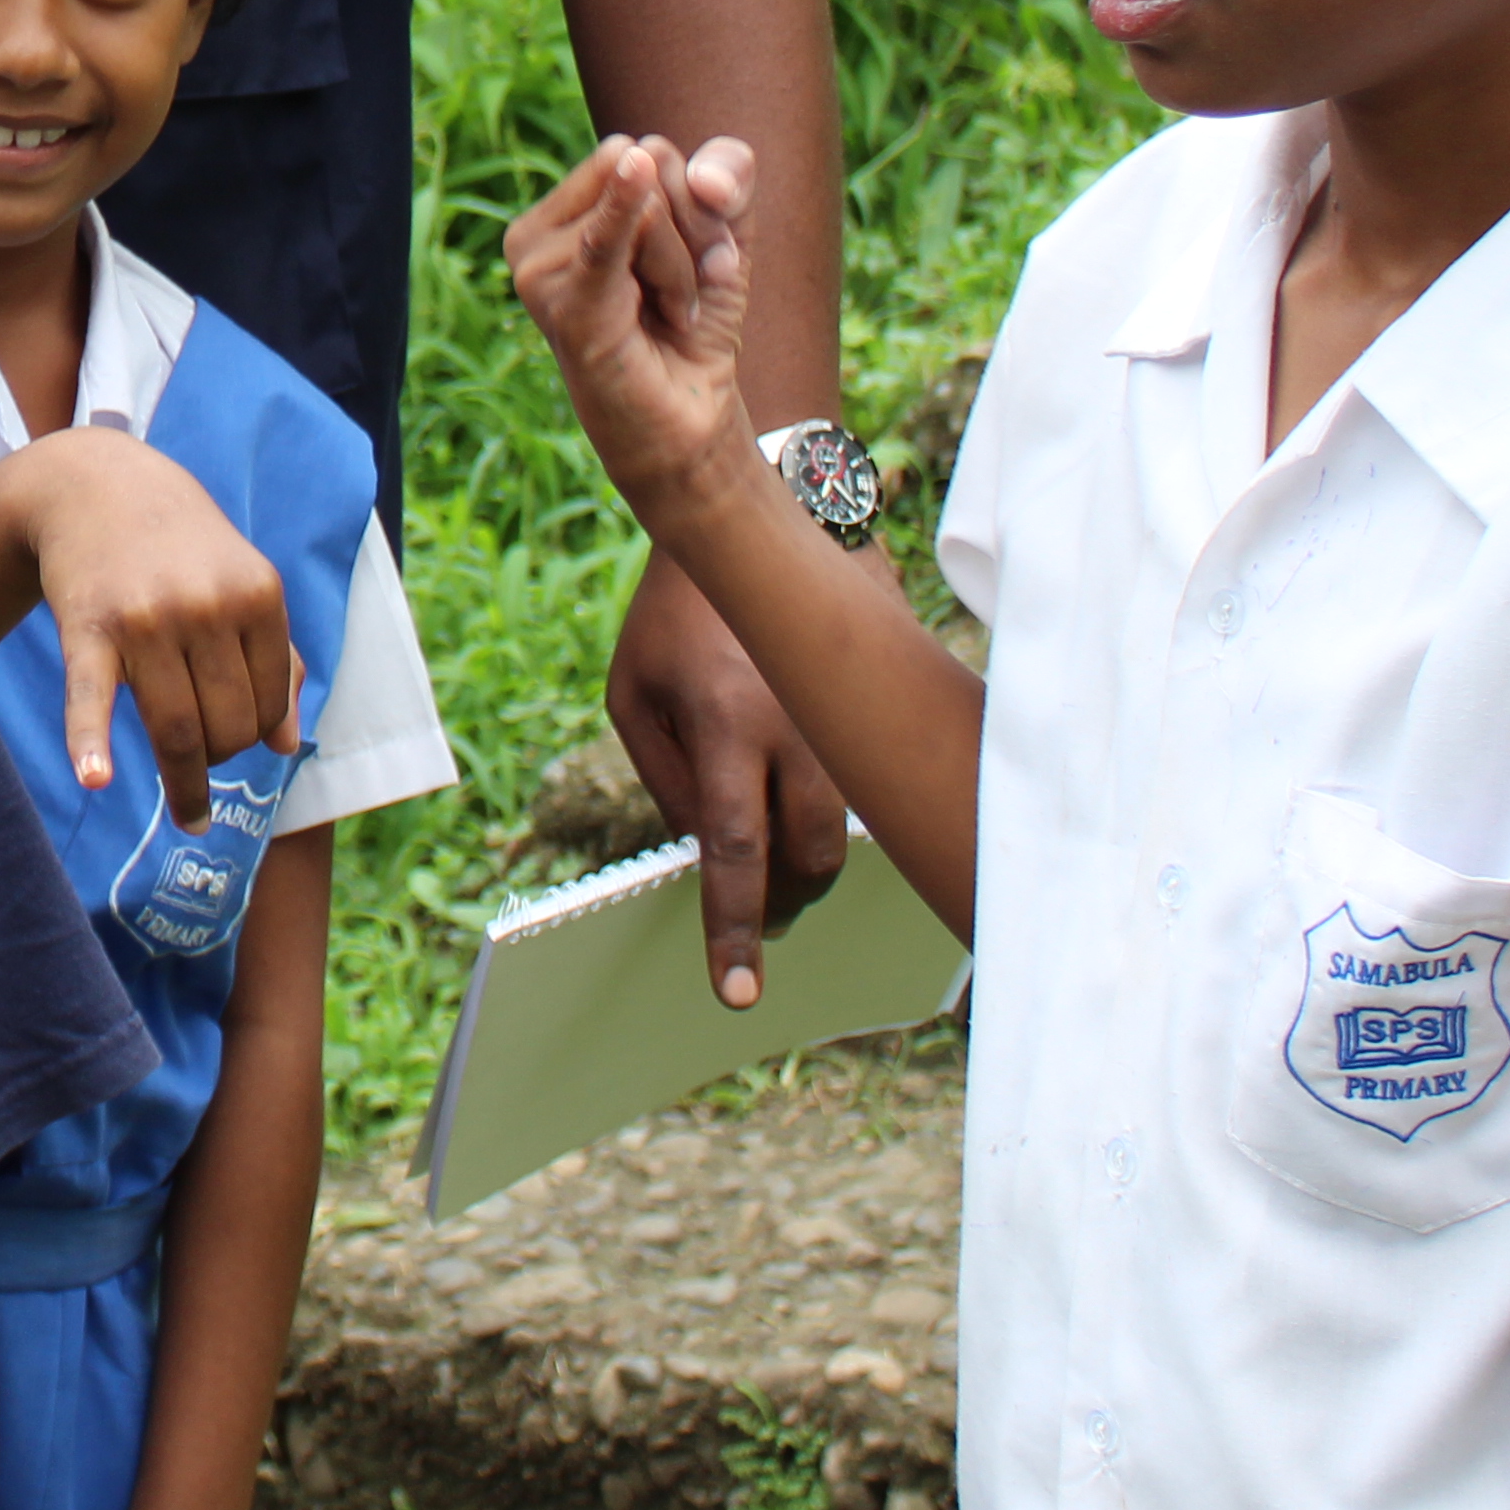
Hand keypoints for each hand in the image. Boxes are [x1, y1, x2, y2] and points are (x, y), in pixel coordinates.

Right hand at [6, 431, 302, 822]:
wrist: (94, 486)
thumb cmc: (180, 545)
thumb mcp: (245, 583)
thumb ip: (276, 659)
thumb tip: (287, 745)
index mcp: (259, 594)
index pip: (269, 706)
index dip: (255, 735)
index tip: (234, 741)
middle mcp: (207, 605)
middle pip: (227, 727)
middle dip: (220, 757)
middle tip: (203, 755)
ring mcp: (146, 618)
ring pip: (176, 730)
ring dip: (185, 784)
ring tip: (190, 812)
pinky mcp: (88, 627)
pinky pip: (92, 696)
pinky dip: (90, 741)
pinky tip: (95, 778)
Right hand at [505, 134, 761, 528]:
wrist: (688, 422)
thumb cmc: (691, 327)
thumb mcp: (723, 239)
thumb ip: (725, 178)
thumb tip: (656, 156)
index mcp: (562, 210)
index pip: (647, 153)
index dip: (696, 201)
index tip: (690, 260)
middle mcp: (536, 233)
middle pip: (648, 169)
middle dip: (693, 231)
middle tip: (679, 295)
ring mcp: (538, 268)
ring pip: (650, 211)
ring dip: (685, 269)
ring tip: (665, 315)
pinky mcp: (564, 306)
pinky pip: (604, 240)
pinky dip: (622, 208)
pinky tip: (633, 170)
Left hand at [606, 555, 850, 1010]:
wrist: (758, 515)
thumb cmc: (674, 614)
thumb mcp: (634, 693)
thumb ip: (669, 782)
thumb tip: (707, 858)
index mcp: (727, 723)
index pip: (735, 851)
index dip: (735, 928)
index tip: (736, 993)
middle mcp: (800, 727)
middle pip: (809, 858)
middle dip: (785, 901)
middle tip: (761, 915)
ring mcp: (845, 717)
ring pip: (846, 833)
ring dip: (812, 863)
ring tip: (779, 863)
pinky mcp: (875, 707)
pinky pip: (865, 789)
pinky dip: (837, 814)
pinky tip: (809, 805)